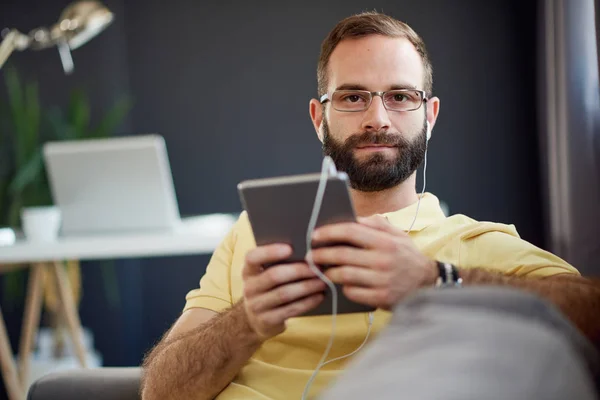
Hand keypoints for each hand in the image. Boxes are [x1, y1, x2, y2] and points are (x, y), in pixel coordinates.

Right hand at [242, 244, 325, 339]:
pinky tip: (319, 296)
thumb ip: (279, 263)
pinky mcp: (267, 321)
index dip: (270, 252)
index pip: (252, 257)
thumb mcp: (265, 275)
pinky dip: (307, 302)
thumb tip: (307, 251)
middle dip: (298, 270)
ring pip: (284, 294)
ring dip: (306, 287)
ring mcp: (256, 306)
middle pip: (273, 276)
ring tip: (322, 281)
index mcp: (248, 271)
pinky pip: (290, 309)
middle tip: (317, 267)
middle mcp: (249, 288)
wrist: (256, 319)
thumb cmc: (268, 289)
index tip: (290, 248)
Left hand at [308, 215, 436, 310]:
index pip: (351, 231)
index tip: (314, 235)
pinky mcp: (381, 298)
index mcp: (385, 241)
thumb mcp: (396, 234)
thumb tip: (350, 219)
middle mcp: (383, 260)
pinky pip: (352, 292)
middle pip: (342, 255)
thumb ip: (374, 224)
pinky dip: (343, 287)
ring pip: (344, 275)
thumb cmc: (406, 255)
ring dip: (328, 272)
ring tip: (321, 269)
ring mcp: (382, 280)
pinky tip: (340, 284)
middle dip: (321, 254)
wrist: (428, 284)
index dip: (329, 232)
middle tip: (310, 255)